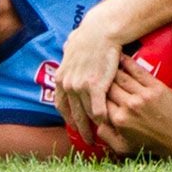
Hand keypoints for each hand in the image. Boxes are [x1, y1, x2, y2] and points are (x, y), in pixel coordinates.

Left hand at [53, 17, 125, 134]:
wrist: (100, 31)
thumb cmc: (89, 36)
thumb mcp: (72, 46)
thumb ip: (68, 52)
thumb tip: (66, 47)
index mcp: (61, 78)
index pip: (61, 105)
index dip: (68, 118)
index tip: (75, 126)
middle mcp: (68, 85)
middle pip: (73, 115)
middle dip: (80, 130)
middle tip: (87, 140)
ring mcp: (80, 87)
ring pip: (86, 115)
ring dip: (92, 129)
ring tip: (98, 138)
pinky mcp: (95, 86)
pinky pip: (98, 110)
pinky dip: (103, 120)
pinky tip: (109, 125)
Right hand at [96, 62, 171, 158]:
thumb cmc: (151, 143)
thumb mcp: (124, 147)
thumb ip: (106, 135)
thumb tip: (94, 122)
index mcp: (119, 120)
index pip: (100, 101)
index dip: (95, 94)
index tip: (93, 86)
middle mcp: (129, 106)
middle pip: (109, 87)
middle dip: (102, 79)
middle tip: (96, 70)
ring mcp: (143, 96)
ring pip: (122, 77)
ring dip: (112, 68)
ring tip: (105, 60)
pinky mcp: (156, 88)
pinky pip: (139, 71)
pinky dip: (128, 63)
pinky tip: (121, 57)